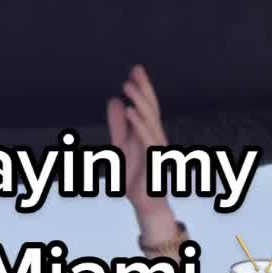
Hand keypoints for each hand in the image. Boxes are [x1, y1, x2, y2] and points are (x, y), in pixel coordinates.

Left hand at [107, 63, 176, 239]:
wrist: (145, 203)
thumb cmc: (135, 176)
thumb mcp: (120, 145)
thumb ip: (117, 124)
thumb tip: (115, 100)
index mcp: (149, 132)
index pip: (146, 106)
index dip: (142, 87)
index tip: (135, 69)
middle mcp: (155, 136)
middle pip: (151, 108)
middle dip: (144, 89)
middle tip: (135, 71)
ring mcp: (156, 148)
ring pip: (150, 120)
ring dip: (139, 102)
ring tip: (128, 86)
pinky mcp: (153, 160)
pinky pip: (148, 138)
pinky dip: (139, 124)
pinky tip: (130, 112)